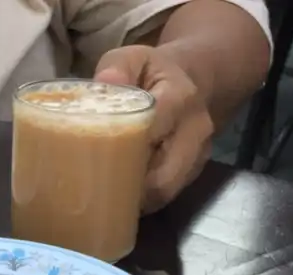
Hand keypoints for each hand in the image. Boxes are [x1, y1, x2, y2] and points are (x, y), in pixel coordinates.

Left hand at [94, 45, 212, 213]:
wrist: (193, 81)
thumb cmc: (152, 71)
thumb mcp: (134, 57)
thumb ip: (117, 66)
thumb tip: (103, 84)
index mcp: (180, 97)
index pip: (154, 129)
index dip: (124, 147)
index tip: (93, 154)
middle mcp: (196, 130)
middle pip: (164, 175)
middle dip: (128, 187)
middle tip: (93, 186)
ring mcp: (199, 155)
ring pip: (166, 191)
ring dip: (134, 198)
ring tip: (103, 195)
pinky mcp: (194, 172)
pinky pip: (168, 194)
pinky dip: (142, 199)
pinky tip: (118, 195)